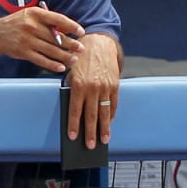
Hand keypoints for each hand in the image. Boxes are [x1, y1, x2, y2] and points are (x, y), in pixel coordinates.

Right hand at [0, 5, 85, 72]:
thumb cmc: (19, 23)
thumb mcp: (32, 15)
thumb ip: (49, 21)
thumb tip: (68, 29)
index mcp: (35, 14)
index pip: (58, 19)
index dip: (71, 26)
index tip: (81, 32)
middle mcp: (31, 26)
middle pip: (56, 37)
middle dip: (71, 44)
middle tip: (81, 48)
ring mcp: (27, 40)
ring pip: (51, 50)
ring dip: (65, 56)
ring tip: (74, 59)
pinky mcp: (24, 52)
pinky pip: (41, 60)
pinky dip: (52, 65)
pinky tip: (61, 67)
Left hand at [64, 33, 120, 148]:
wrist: (99, 42)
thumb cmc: (81, 58)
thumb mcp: (71, 72)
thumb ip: (72, 89)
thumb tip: (75, 110)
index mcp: (78, 84)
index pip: (75, 110)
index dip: (74, 125)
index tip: (73, 137)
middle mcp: (92, 87)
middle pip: (91, 115)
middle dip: (90, 132)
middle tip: (90, 145)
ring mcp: (105, 87)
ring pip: (104, 112)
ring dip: (104, 128)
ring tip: (104, 139)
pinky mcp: (115, 84)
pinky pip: (114, 103)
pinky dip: (112, 114)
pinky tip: (110, 122)